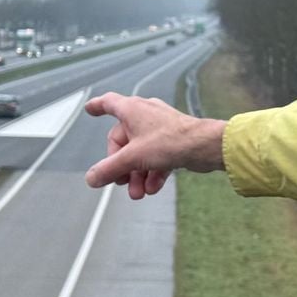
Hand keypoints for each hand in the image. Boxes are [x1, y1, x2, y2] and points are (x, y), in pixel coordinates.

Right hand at [84, 92, 226, 198]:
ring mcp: (161, 128)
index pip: (109, 103)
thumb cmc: (171, 140)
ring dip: (137, 174)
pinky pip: (157, 157)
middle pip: (123, 141)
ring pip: (141, 152)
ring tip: (138, 193)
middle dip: (122, 166)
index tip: (90, 108)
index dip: (98, 106)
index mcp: (132, 110)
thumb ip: (109, 169)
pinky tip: (153, 188)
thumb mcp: (132, 158)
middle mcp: (146, 115)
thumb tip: (92, 178)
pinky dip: (153, 172)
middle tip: (122, 182)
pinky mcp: (174, 140)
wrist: (206, 146)